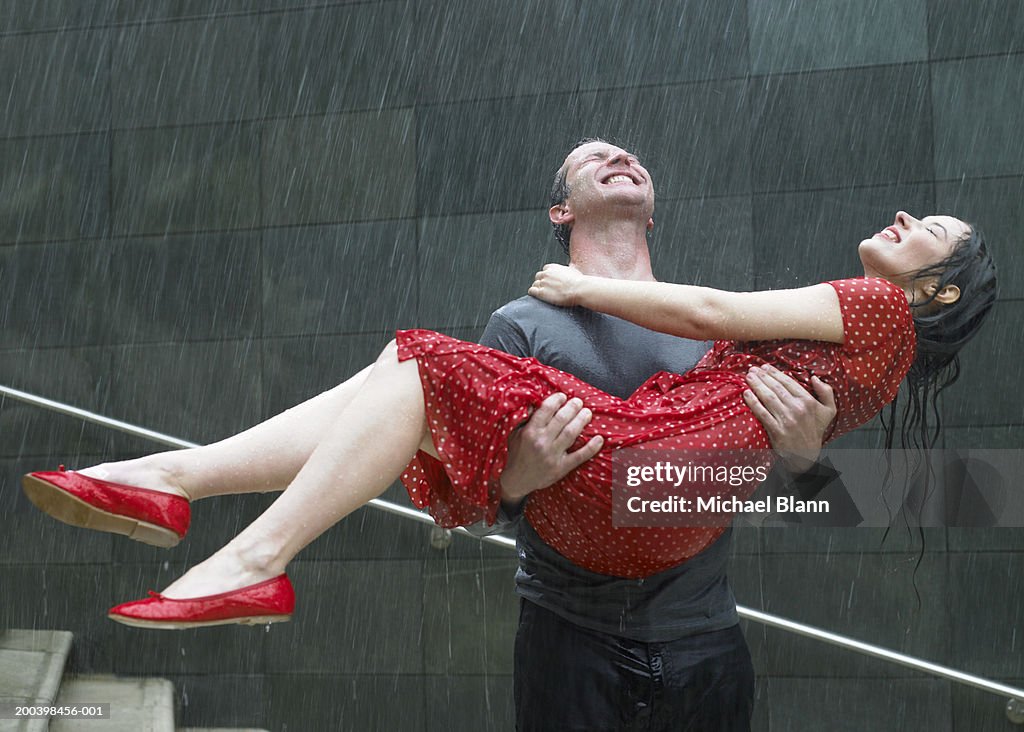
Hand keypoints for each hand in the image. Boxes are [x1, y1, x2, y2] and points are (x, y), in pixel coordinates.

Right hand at [500, 392, 603, 507]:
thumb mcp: (515, 434)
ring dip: (582, 421)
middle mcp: (542, 442)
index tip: (562, 396)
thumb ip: (525, 419)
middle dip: (572, 407)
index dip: (556, 400)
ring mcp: (552, 455)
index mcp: (530, 431)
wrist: (517, 480)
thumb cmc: (517, 454)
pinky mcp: (561, 468)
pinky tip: (599, 439)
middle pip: (561, 419)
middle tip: (579, 402)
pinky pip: (579, 456)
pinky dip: (591, 448)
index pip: (546, 410)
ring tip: (588, 413)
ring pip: (571, 433)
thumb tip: (535, 403)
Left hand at [528, 264, 585, 306]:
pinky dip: (533, 293)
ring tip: (544, 293)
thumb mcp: (574, 270)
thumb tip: (572, 266)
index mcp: (553, 267)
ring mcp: (543, 283)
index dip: (547, 276)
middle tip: (547, 288)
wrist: (579, 289)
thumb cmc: (579, 281)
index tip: (550, 281)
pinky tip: (536, 296)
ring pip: (535, 284)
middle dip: (542, 282)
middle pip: (538, 276)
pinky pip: (531, 291)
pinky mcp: (541, 292)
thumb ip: (569, 268)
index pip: (545, 270)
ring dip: (538, 288)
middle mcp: (546, 273)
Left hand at [742, 365, 835, 473]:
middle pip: (776, 388)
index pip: (788, 383)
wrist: (806, 454)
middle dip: (763, 376)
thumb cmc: (815, 430)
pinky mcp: (776, 430)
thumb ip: (826, 393)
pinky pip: (762, 413)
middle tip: (752, 369)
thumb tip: (815, 378)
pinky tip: (746, 394)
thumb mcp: (828, 411)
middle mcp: (797, 409)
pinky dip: (753, 402)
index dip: (775, 373)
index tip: (765, 367)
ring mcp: (786, 420)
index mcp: (808, 402)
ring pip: (768, 398)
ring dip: (756, 385)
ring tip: (748, 377)